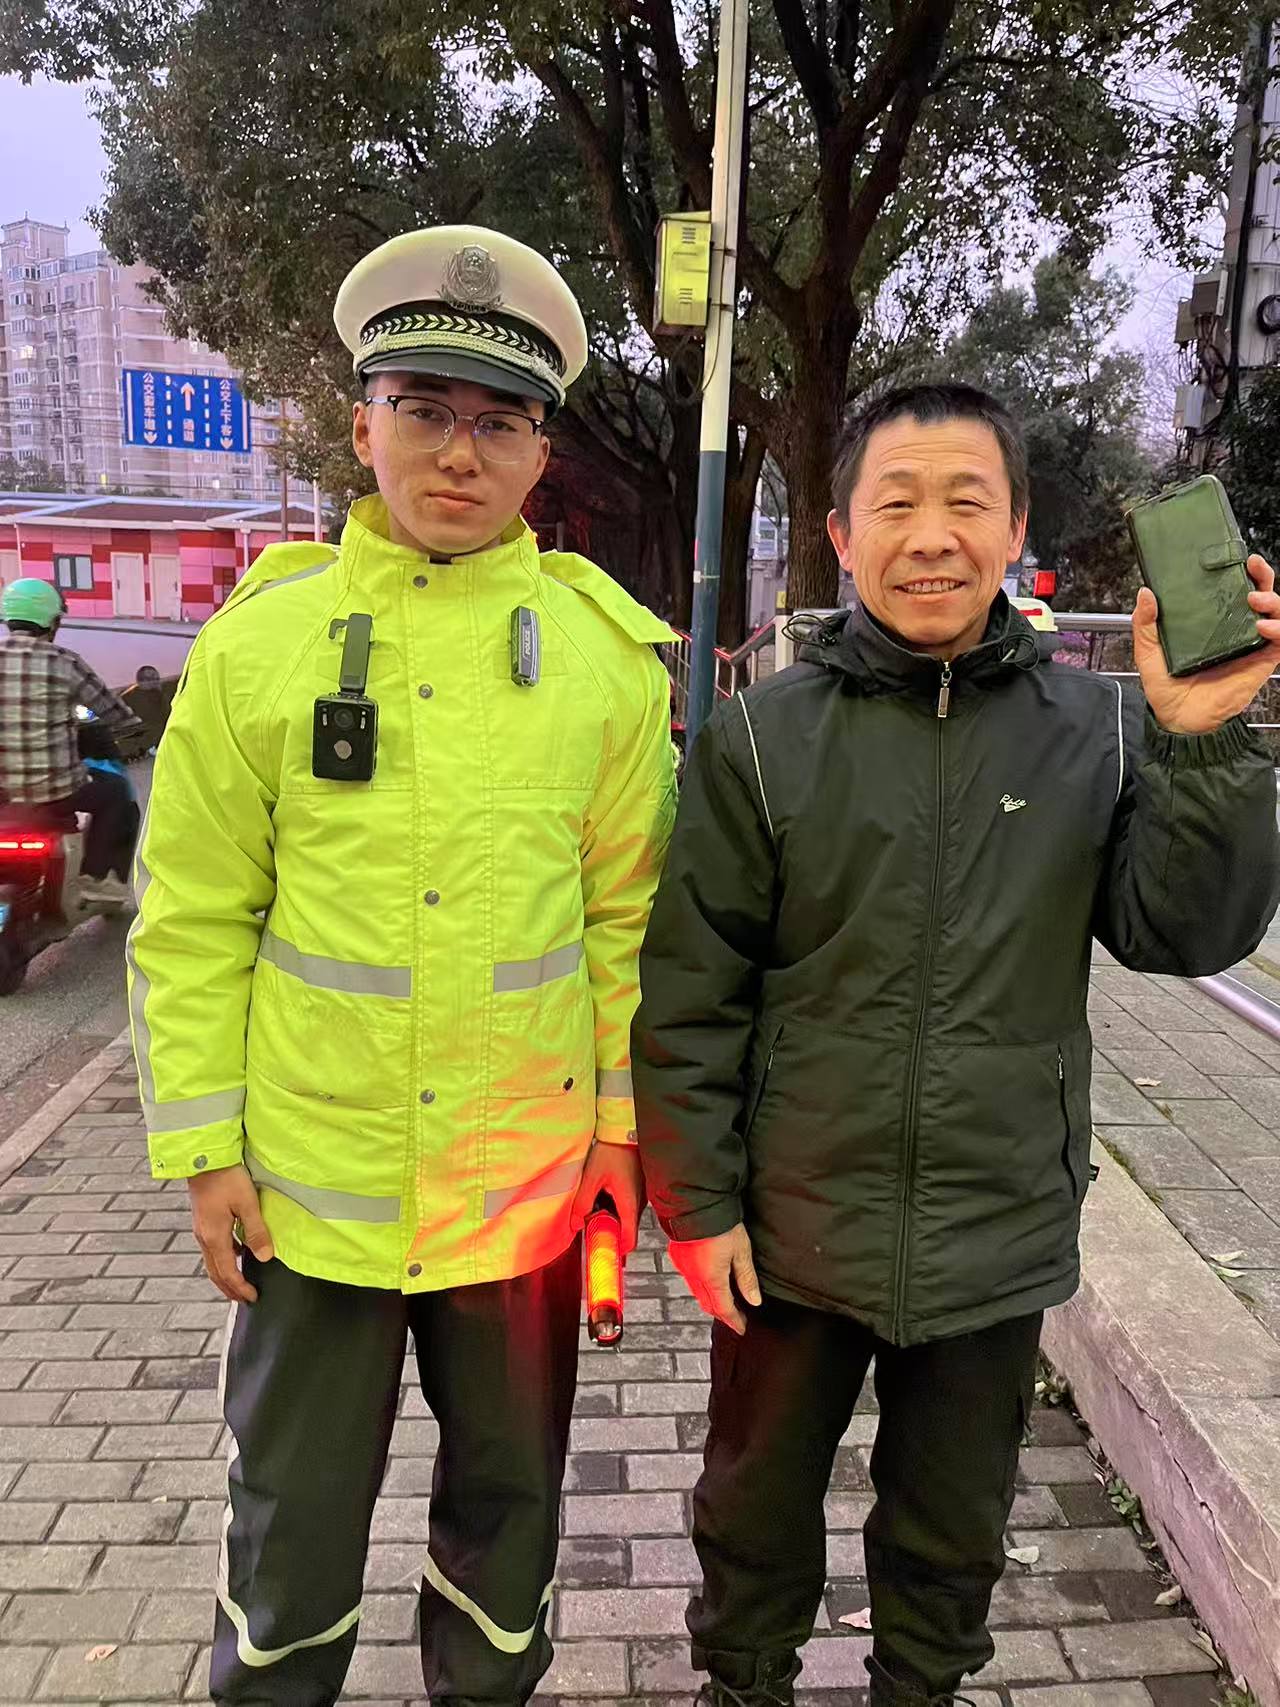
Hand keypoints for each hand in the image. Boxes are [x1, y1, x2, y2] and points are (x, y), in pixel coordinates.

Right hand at [188, 1164, 273, 1303]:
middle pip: (215, 1272)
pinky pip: (212, 1248)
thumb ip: (257, 1231)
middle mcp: (204, 1237)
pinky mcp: (203, 1220)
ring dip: (225, 1275)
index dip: (240, 1288)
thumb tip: (265, 1257)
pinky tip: (236, 1252)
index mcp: (215, 1237)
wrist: (204, 1158)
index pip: (227, 1272)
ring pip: (212, 1261)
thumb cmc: (227, 1177)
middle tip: (244, 1299)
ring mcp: (201, 1229)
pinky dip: (223, 1258)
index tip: (252, 1298)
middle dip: (230, 1288)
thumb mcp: (248, 1204)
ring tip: (239, 1282)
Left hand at [571, 1142, 644, 1254]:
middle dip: (609, 1231)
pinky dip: (615, 1205)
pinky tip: (604, 1193)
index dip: (617, 1250)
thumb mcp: (591, 1178)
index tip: (604, 1252)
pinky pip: (627, 1205)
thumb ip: (582, 1203)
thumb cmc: (611, 1151)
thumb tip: (576, 1225)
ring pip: (626, 1217)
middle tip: (591, 1225)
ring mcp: (641, 1195)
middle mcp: (639, 1202)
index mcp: (629, 1204)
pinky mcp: (639, 1188)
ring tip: (595, 1204)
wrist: (624, 1130)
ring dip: (611, 1217)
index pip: (629, 1239)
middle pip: (626, 1229)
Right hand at [668, 1222, 761, 1335]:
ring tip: (724, 1300)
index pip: (724, 1309)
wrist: (696, 1202)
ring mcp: (683, 1266)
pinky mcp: (677, 1255)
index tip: (742, 1328)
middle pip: (708, 1304)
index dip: (734, 1321)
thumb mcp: (741, 1250)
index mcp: (711, 1278)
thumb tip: (754, 1300)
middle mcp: (694, 1276)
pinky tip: (708, 1280)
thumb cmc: (721, 1223)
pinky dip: (700, 1286)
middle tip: (735, 1317)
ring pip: (696, 1292)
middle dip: (722, 1313)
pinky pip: (689, 1279)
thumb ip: (746, 1278)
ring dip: (710, 1300)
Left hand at [1134, 554, 1279, 734]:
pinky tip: (1263, 627)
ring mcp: (1250, 645)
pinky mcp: (1261, 663)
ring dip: (1273, 600)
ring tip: (1254, 599)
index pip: (1234, 589)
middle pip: (1262, 595)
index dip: (1242, 571)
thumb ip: (1145, 623)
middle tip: (1251, 568)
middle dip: (1263, 576)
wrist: (1177, 720)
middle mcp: (1235, 629)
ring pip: (1277, 614)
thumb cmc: (1165, 687)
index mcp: (1213, 622)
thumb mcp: (1149, 651)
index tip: (1239, 557)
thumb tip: (1145, 592)